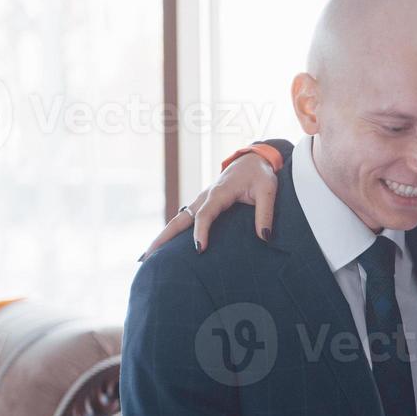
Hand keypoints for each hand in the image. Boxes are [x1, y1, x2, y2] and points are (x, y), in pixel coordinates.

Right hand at [141, 152, 277, 257]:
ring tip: (148, 256)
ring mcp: (201, 201)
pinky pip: (185, 220)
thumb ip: (265, 213)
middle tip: (148, 255)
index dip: (201, 231)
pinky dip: (173, 232)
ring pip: (178, 220)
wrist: (252, 159)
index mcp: (220, 192)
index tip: (199, 249)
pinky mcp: (203, 204)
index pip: (206, 214)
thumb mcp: (268, 191)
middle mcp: (205, 197)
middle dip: (164, 237)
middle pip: (180, 219)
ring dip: (163, 236)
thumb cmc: (261, 174)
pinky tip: (166, 247)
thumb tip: (265, 237)